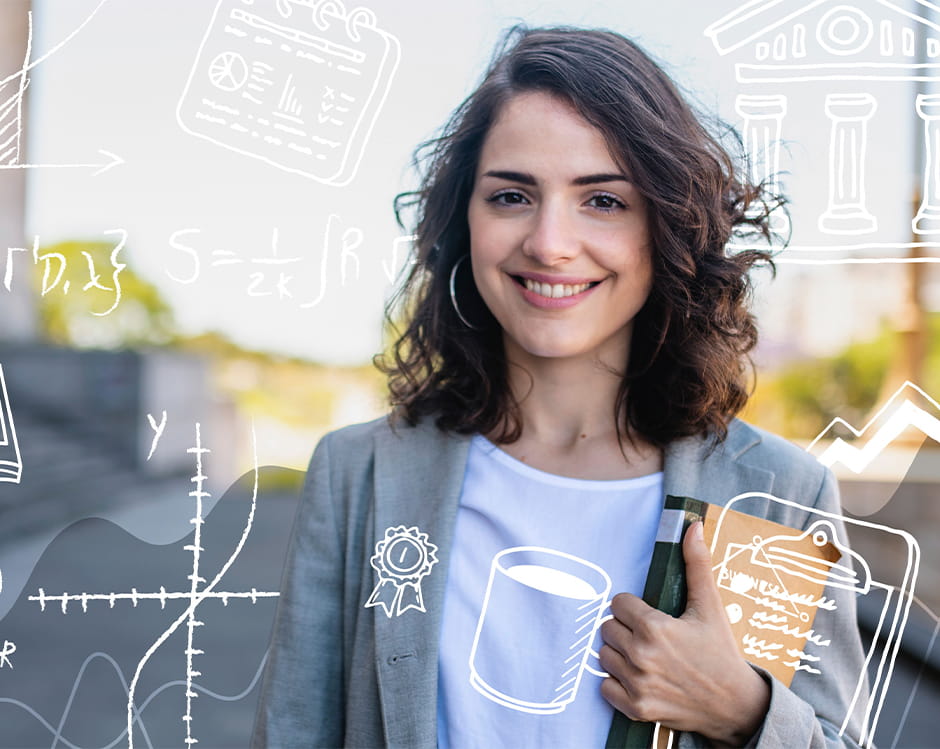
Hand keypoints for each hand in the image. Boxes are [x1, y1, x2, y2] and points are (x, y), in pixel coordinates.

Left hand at [598, 522, 770, 746]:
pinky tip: (639, 677)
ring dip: (620, 654)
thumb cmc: (721, 653)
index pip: (618, 604)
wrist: (736, 706)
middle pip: (608, 628)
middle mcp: (641, 656)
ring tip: (645, 655)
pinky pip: (604, 686)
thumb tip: (693, 527)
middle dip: (625, 629)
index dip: (633, 607)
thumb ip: (697, 564)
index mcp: (655, 627)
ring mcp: (637, 684)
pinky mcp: (635, 708)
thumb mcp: (710, 606)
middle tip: (649, 636)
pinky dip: (617, 683)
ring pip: (604, 655)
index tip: (650, 615)